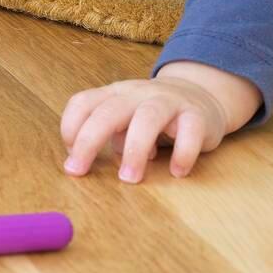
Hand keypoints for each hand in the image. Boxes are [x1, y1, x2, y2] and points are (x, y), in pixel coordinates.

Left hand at [59, 64, 257, 182]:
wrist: (202, 94)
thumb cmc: (155, 114)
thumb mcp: (128, 118)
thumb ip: (111, 134)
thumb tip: (90, 158)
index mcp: (116, 94)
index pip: (83, 102)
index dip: (70, 128)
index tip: (72, 158)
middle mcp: (138, 94)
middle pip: (108, 111)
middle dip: (89, 141)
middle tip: (80, 170)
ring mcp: (169, 101)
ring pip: (147, 118)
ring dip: (134, 150)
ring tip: (129, 178)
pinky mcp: (197, 115)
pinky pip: (190, 131)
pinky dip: (182, 153)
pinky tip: (177, 172)